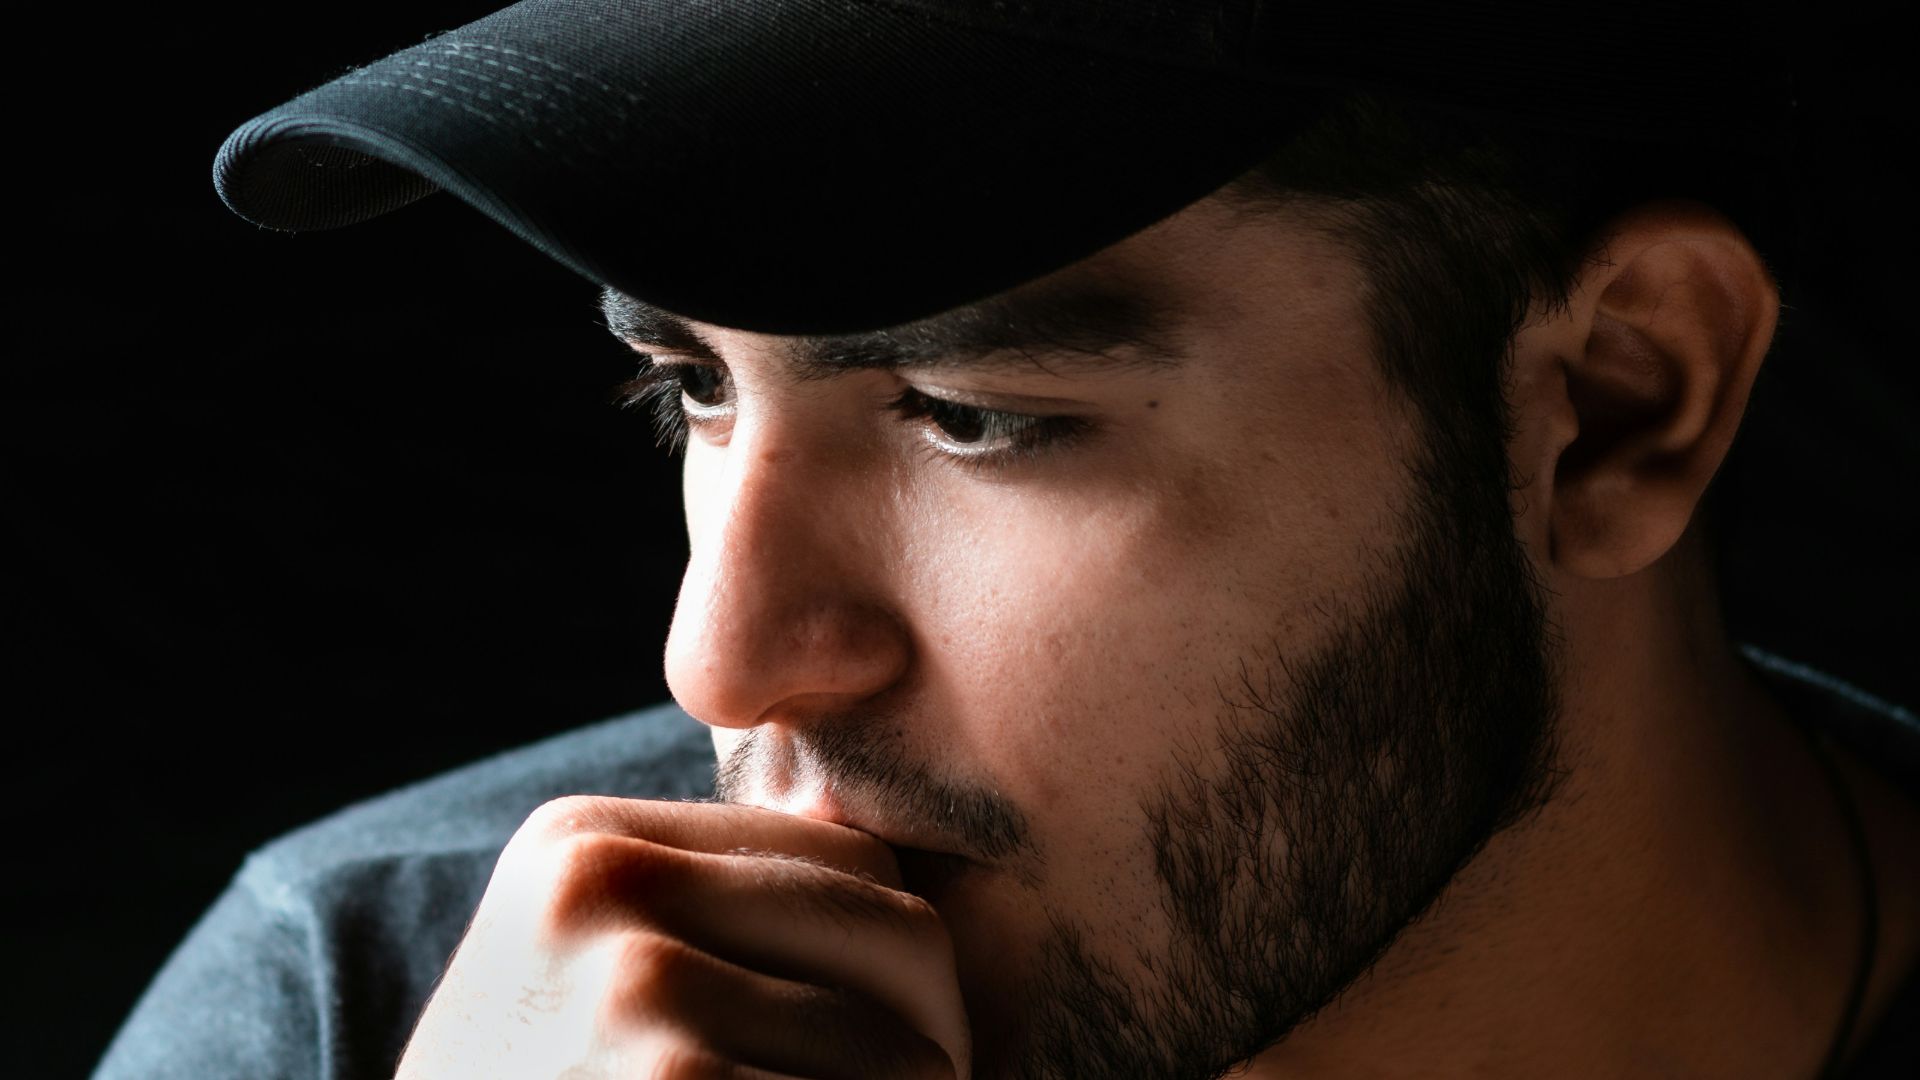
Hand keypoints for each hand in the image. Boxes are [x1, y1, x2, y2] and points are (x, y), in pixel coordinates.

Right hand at [394, 796, 971, 1078]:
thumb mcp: (582, 988)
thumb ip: (710, 912)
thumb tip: (890, 858)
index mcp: (582, 839)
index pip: (848, 856)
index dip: (896, 963)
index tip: (886, 1043)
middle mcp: (600, 884)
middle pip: (897, 931)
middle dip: (929, 1038)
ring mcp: (631, 984)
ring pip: (905, 1047)